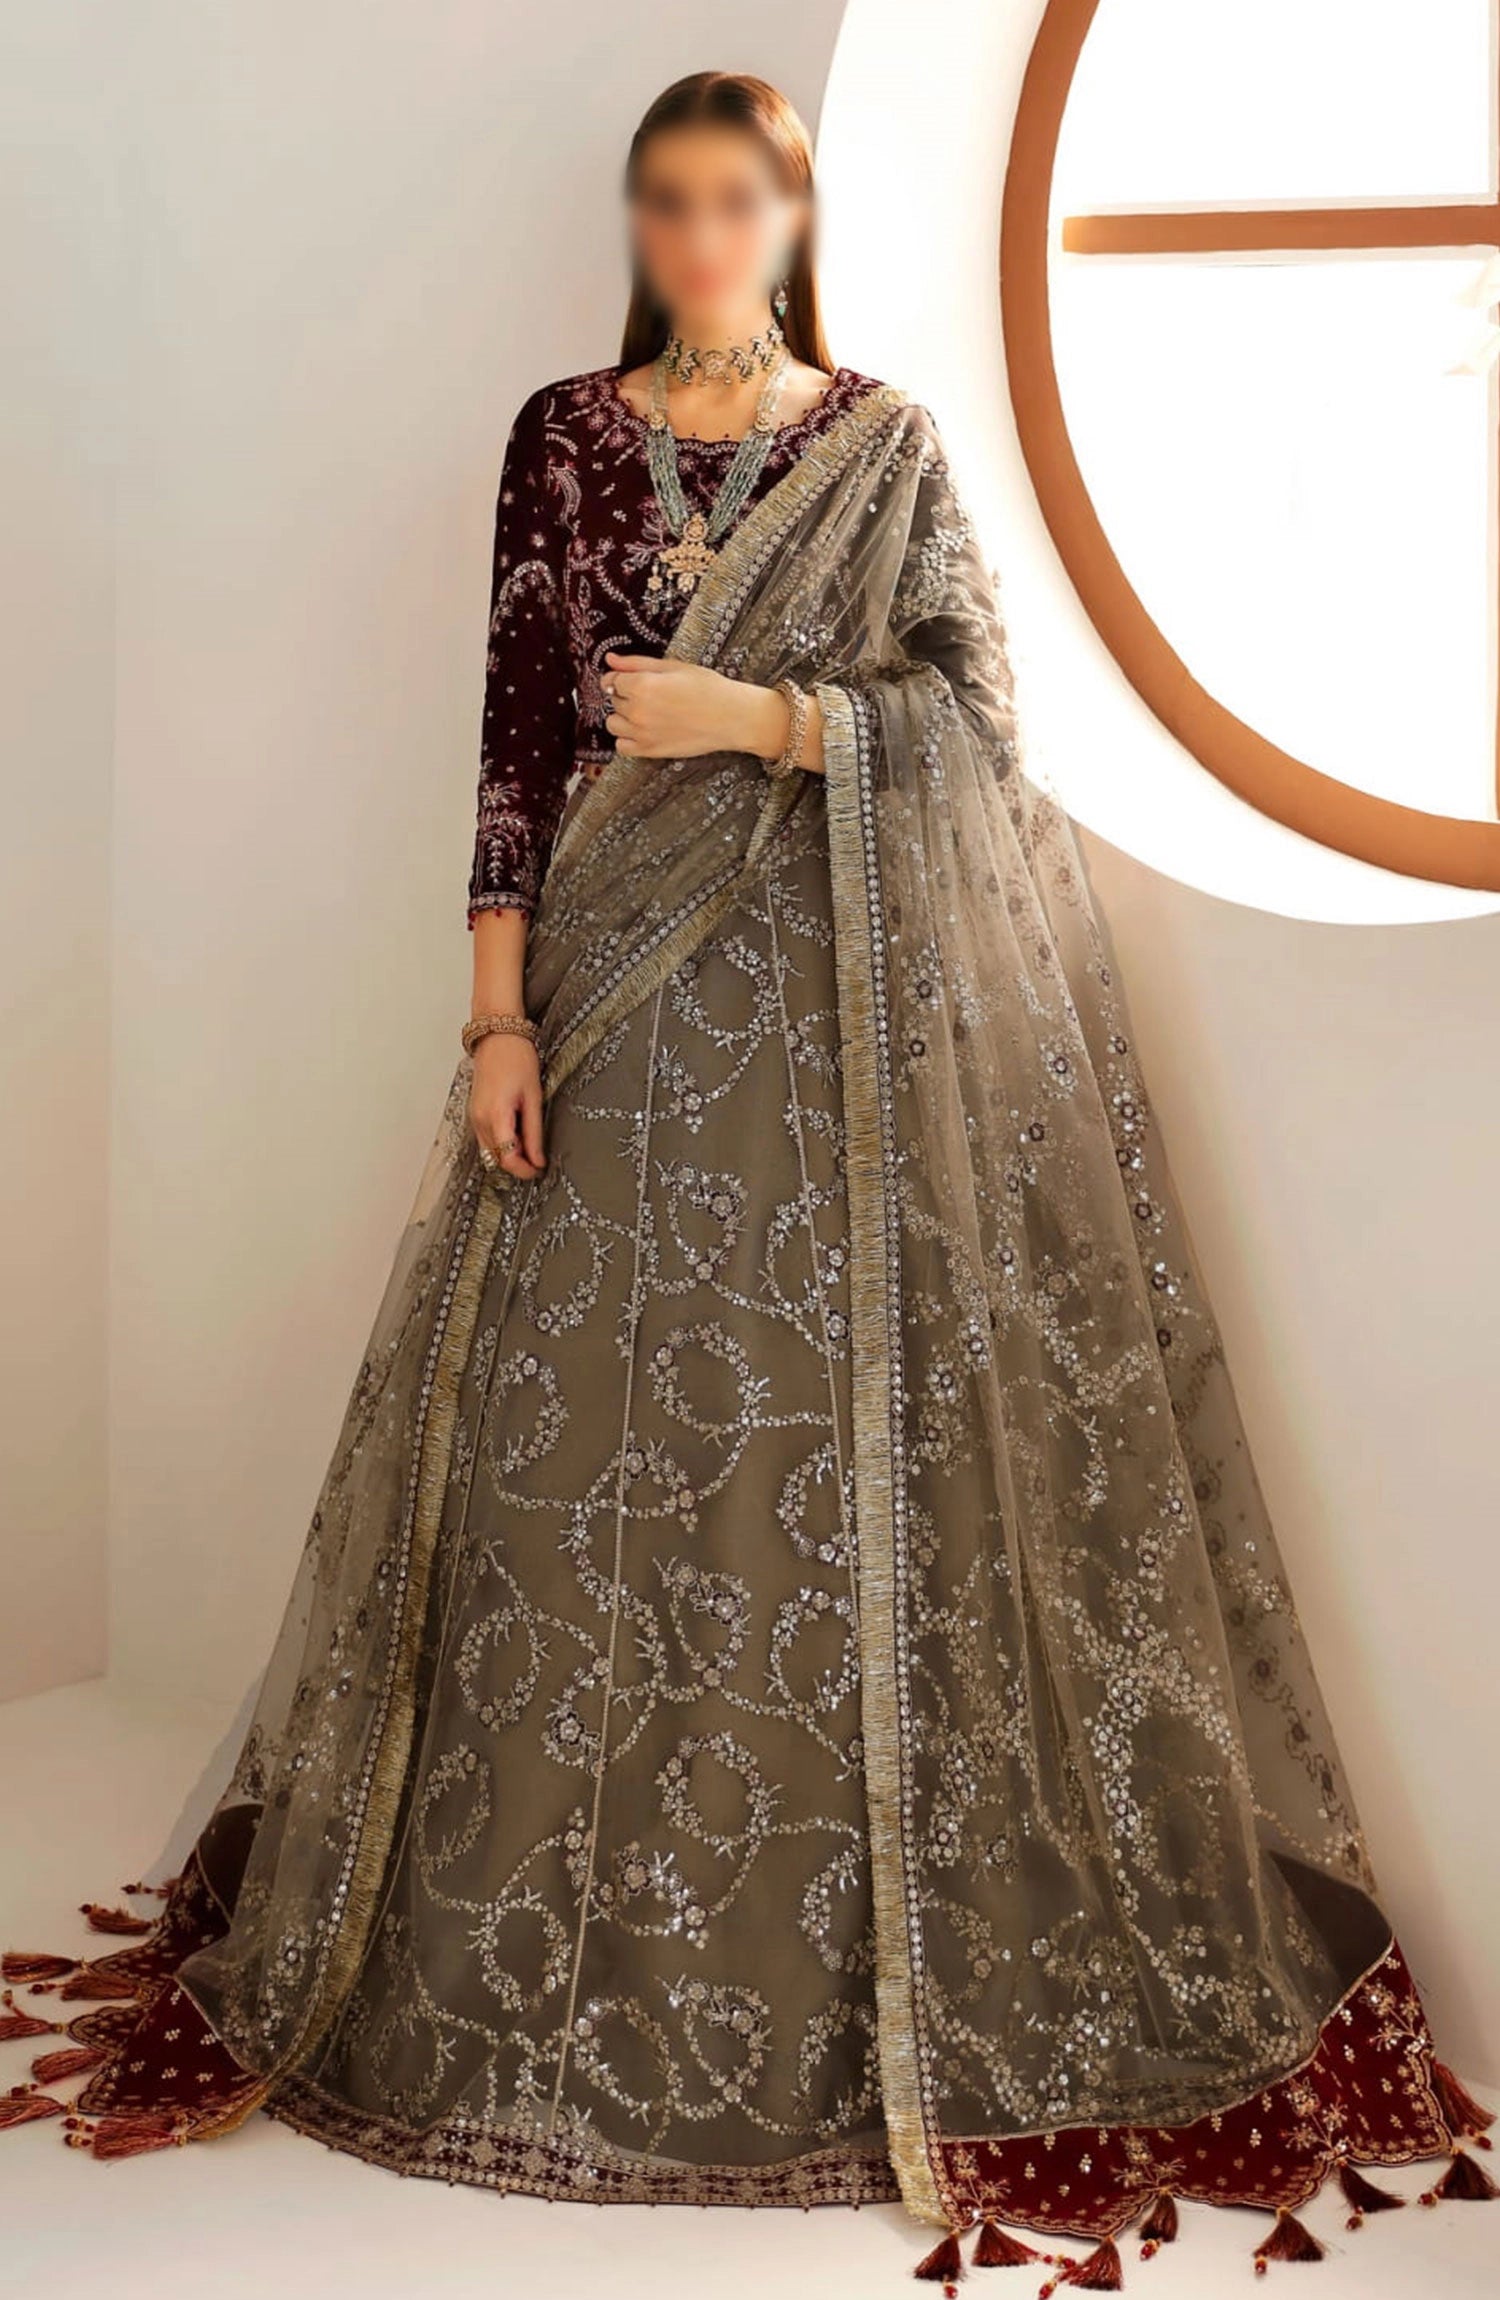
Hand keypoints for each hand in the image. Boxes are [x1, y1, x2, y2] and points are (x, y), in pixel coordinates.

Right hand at [468, 1031, 545, 1180]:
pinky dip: (501, 1142)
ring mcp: (474, 1117)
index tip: (539, 1169)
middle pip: (496, 1159)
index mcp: (496, 1116)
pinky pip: (486, 1138)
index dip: (524, 1170)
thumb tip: (538, 1158)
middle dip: (517, 1164)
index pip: (507, 1159)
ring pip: (490, 1151)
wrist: (498, 1037)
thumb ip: (534, 1132)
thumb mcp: (534, 1097)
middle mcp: (479, 1120)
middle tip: (538, 1158)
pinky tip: (515, 1131)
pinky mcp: (474, 1112)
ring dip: (508, 1154)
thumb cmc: (517, 1059)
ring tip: (528, 1141)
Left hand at [603, 651, 777, 761]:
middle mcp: (637, 710)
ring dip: (624, 718)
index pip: (612, 680)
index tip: (634, 680)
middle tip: (653, 695)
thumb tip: (610, 659)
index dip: (622, 678)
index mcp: (642, 685)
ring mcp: (642, 733)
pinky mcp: (650, 751)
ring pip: (613, 724)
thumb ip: (637, 663)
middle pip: (614, 701)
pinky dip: (628, 739)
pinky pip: (621, 747)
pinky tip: (644, 731)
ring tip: (646, 713)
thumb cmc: (708, 689)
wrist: (731, 717)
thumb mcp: (673, 666)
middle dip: (627, 696)